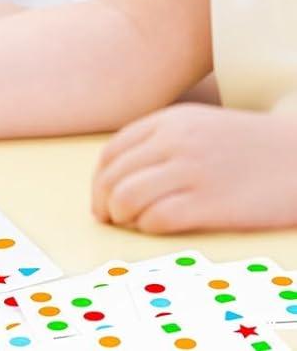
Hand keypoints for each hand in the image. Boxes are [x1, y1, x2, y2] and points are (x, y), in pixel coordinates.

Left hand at [91, 103, 296, 232]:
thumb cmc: (250, 147)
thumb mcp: (200, 126)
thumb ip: (162, 140)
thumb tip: (125, 172)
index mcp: (168, 121)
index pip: (112, 152)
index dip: (100, 179)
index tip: (101, 197)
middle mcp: (173, 141)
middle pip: (114, 176)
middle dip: (102, 200)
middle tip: (106, 217)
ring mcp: (191, 171)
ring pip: (127, 196)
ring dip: (120, 215)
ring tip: (128, 224)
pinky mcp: (210, 202)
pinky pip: (157, 217)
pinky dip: (147, 226)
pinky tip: (154, 228)